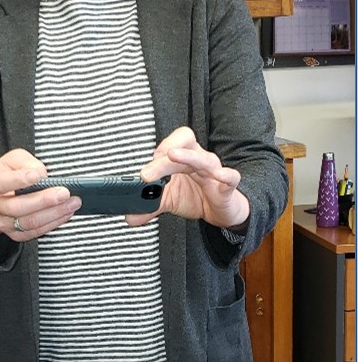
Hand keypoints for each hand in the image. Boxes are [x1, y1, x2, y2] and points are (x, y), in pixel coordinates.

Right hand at [0, 149, 80, 241]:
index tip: (37, 175)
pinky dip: (53, 223)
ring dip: (54, 214)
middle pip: (17, 207)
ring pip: (29, 223)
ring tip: (72, 203)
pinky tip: (66, 213)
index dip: (19, 180)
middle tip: (64, 193)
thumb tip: (42, 175)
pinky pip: (35, 232)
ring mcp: (3, 222)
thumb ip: (26, 162)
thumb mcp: (11, 160)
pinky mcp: (15, 234)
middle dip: (44, 200)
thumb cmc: (5, 175)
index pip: (1, 183)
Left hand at [126, 127, 249, 228]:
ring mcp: (214, 172)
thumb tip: (130, 217)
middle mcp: (199, 160)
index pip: (172, 143)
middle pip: (182, 149)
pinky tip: (220, 176)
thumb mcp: (169, 201)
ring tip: (172, 156)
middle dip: (162, 160)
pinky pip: (231, 178)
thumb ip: (150, 207)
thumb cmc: (196, 196)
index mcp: (183, 159)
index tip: (143, 170)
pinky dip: (227, 175)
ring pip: (203, 159)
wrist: (221, 211)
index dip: (158, 150)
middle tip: (146, 174)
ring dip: (188, 157)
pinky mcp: (227, 187)